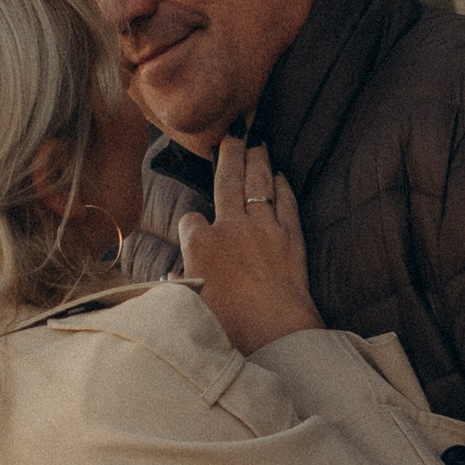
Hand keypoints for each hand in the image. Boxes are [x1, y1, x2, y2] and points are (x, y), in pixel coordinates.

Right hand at [177, 137, 320, 354]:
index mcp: (200, 244)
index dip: (192, 226)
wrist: (273, 331)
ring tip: (257, 142)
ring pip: (258, 184)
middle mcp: (231, 228)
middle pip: (227, 182)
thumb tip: (173, 279)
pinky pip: (286, 203)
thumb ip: (180, 286)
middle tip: (232, 133)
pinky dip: (283, 188)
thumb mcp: (191, 305)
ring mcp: (263, 229)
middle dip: (228, 155)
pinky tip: (281, 177)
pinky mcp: (291, 238)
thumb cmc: (228, 325)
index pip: (190, 221)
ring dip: (258, 161)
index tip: (196, 232)